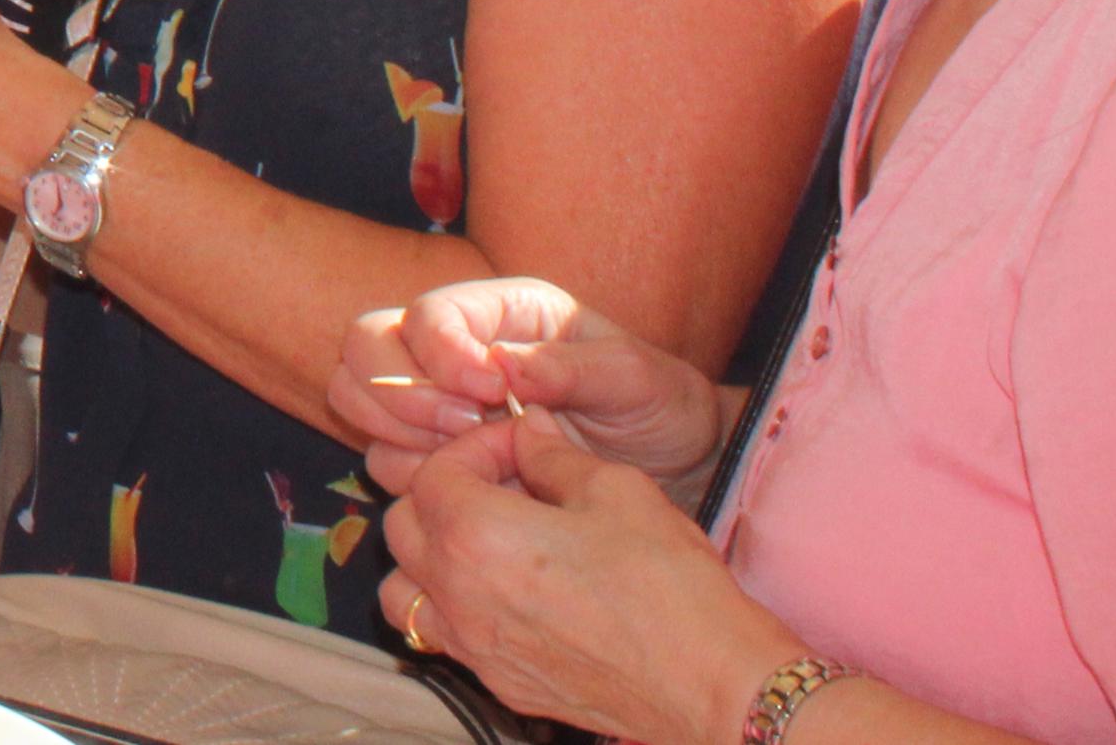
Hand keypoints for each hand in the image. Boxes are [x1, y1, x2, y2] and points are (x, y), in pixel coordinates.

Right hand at [334, 277, 725, 494]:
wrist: (671, 470)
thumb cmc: (658, 409)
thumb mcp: (636, 380)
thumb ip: (572, 367)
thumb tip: (502, 364)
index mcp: (499, 312)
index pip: (426, 313)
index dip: (440, 353)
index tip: (488, 393)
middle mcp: (453, 347)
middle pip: (365, 344)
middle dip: (400, 391)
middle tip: (463, 428)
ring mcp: (434, 399)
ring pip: (357, 399)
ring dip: (401, 434)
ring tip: (468, 457)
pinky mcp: (431, 451)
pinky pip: (381, 456)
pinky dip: (410, 473)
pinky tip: (468, 485)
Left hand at [378, 411, 799, 743]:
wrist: (713, 684)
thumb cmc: (669, 584)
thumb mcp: (616, 490)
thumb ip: (554, 454)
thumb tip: (527, 430)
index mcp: (474, 535)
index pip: (433, 472)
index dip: (474, 448)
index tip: (517, 446)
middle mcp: (457, 595)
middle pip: (403, 526)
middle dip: (442, 494)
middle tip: (502, 486)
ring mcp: (474, 647)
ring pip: (404, 590)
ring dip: (429, 557)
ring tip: (486, 542)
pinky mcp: (501, 683)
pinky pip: (445, 637)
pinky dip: (453, 608)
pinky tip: (506, 594)